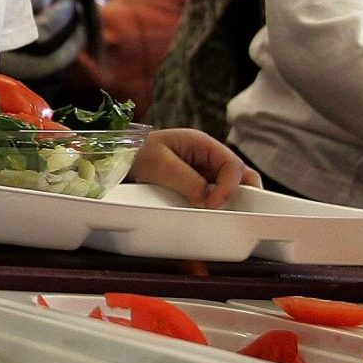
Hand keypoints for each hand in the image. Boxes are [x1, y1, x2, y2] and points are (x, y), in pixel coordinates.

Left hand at [129, 128, 258, 207]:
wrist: (119, 157)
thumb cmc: (137, 152)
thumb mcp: (161, 164)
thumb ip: (187, 180)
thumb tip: (206, 199)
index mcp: (203, 144)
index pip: (232, 165)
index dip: (229, 187)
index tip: (212, 204)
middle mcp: (207, 158)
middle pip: (240, 176)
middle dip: (244, 195)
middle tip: (234, 215)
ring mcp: (203, 173)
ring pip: (229, 188)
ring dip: (228, 202)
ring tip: (221, 218)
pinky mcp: (195, 186)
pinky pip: (212, 197)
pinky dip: (214, 208)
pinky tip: (207, 218)